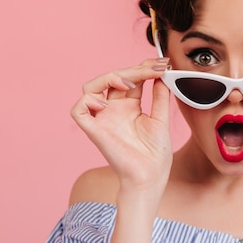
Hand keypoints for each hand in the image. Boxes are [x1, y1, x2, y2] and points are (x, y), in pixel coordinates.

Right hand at [70, 58, 171, 195]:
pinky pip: (78, 110)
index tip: (164, 64)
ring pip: (91, 87)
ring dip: (109, 78)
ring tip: (130, 83)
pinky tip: (108, 105)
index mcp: (130, 107)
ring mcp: (103, 119)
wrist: (150, 177)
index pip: (131, 79)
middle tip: (156, 67)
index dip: (144, 68)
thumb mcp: (161, 119)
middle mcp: (114, 110)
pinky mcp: (94, 131)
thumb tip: (163, 74)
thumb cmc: (155, 155)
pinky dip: (88, 101)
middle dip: (135, 69)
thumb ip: (160, 96)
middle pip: (114, 78)